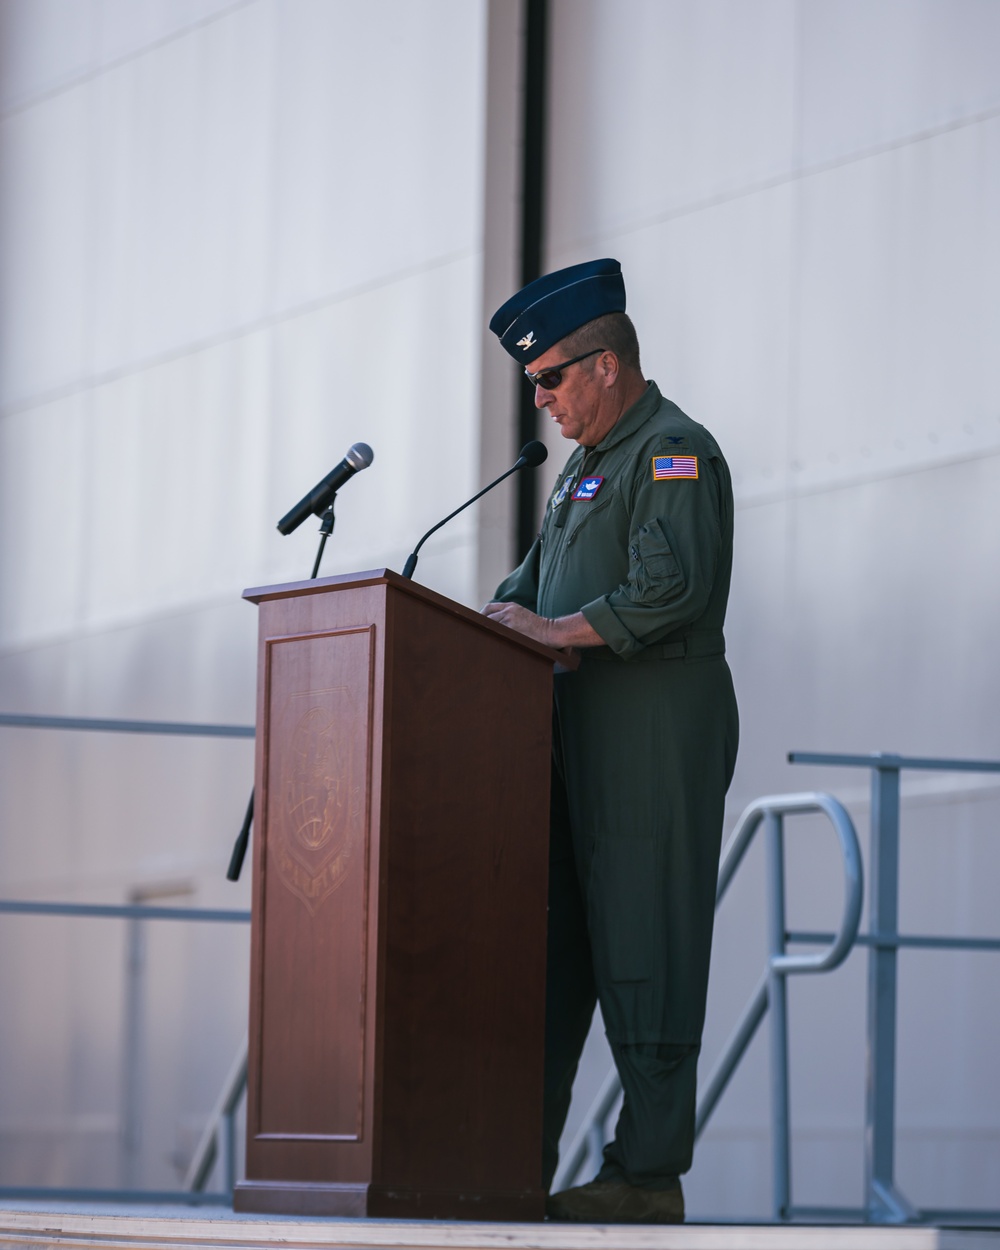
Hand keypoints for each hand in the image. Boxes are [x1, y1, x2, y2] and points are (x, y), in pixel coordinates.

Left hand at [482, 603, 603, 651]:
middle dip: (479, 623)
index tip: (478, 624)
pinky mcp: (511, 627)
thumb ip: (511, 618)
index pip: (490, 607)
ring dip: (483, 631)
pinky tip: (487, 642)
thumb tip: (499, 627)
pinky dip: (490, 635)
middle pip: (486, 614)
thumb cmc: (539, 629)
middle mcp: (509, 609)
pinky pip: (496, 630)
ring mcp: (509, 618)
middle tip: (474, 633)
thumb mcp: (524, 617)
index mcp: (512, 606)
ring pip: (489, 623)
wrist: (551, 631)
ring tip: (479, 640)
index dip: (481, 615)